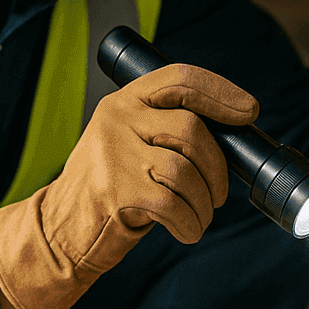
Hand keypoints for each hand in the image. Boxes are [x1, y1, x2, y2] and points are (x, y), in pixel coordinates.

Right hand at [0, 63, 257, 308]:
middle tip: (218, 193)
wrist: (59, 229)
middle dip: (217, 167)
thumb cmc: (108, 187)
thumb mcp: (128, 141)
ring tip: (200, 215)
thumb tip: (230, 133)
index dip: (221, 92)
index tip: (249, 111)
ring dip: (204, 201)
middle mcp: (117, 119)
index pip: (181, 79)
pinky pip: (173, 204)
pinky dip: (190, 222)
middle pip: (191, 129)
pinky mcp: (116, 191)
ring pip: (185, 170)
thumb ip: (165, 128)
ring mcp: (114, 154)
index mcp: (124, 101)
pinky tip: (186, 229)